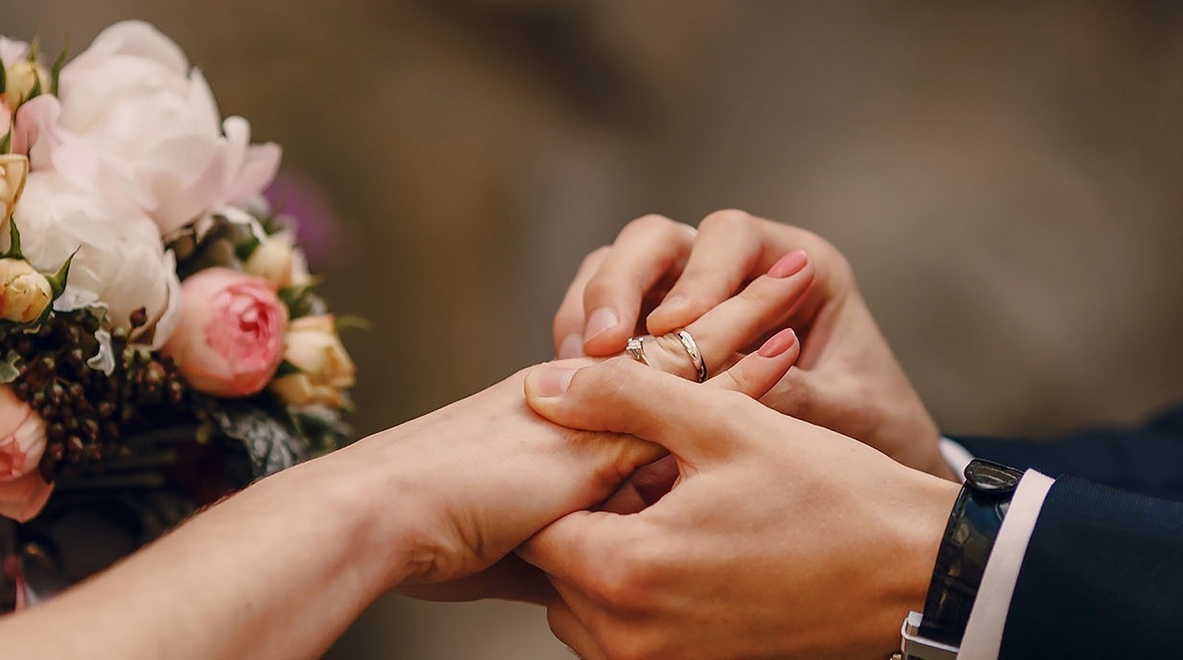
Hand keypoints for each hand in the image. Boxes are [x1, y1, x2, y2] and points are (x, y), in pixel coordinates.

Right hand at [379, 254, 820, 602]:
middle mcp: (578, 395)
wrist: (383, 520)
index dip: (697, 351)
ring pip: (684, 352)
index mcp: (556, 416)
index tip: (745, 330)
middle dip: (730, 310)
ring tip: (800, 282)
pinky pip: (685, 392)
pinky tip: (788, 350)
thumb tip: (591, 582)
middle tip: (790, 275)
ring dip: (746, 319)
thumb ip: (567, 547)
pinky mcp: (600, 424)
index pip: (643, 374)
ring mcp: (591, 405)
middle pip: (671, 346)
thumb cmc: (428, 537)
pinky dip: (740, 374)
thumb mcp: (516, 546)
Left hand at [518, 358, 960, 659]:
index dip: (567, 477)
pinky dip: (646, 588)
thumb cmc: (831, 496)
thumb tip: (546, 385)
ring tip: (680, 506)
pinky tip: (701, 543)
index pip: (537, 525)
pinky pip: (631, 631)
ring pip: (587, 604)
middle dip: (588, 518)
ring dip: (614, 554)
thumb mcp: (724, 424)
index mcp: (627, 573)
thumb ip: (622, 396)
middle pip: (556, 570)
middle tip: (651, 475)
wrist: (915, 574)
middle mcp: (630, 638)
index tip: (612, 448)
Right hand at [553, 210, 952, 478]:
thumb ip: (799, 396)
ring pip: (615, 270)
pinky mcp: (650, 337)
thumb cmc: (874, 431)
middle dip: (621, 284)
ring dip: (589, 313)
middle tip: (602, 346)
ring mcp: (686, 296)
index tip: (674, 328)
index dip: (699, 274)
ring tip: (577, 370)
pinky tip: (578, 391)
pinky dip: (583, 348)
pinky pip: (601, 320)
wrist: (866, 481)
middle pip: (657, 240)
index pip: (731, 236)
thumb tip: (729, 388)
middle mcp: (734, 268)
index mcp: (796, 262)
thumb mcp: (851, 414)